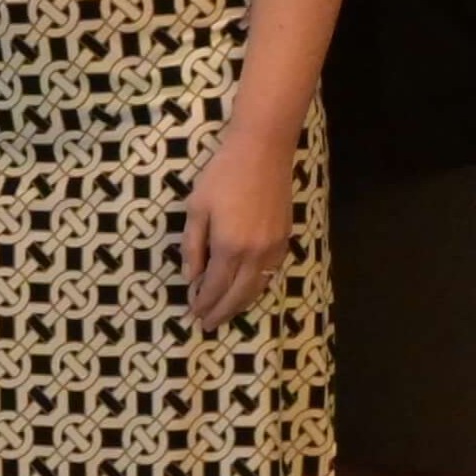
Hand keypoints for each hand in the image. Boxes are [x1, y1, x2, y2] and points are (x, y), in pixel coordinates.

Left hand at [179, 110, 297, 329]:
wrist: (262, 151)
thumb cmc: (222, 174)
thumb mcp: (197, 208)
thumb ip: (193, 245)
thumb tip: (191, 277)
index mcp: (229, 247)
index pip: (214, 287)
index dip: (203, 303)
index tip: (193, 313)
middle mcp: (255, 254)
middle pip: (238, 295)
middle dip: (221, 312)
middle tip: (208, 324)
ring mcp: (273, 248)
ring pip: (257, 288)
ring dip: (240, 304)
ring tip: (226, 312)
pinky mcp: (284, 239)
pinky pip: (270, 274)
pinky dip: (256, 287)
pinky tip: (247, 289)